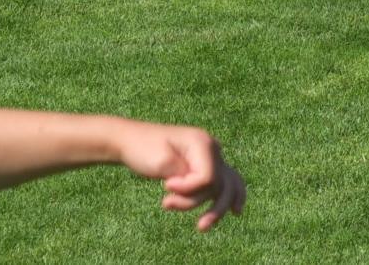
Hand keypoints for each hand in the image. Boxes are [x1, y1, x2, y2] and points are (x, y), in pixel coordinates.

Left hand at [115, 121, 245, 231]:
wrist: (132, 141)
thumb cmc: (143, 149)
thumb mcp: (160, 162)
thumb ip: (184, 175)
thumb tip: (203, 184)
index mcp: (202, 142)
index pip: (208, 176)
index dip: (189, 189)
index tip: (166, 186)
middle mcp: (212, 148)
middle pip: (220, 183)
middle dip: (205, 204)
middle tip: (192, 221)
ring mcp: (211, 156)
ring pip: (224, 186)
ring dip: (213, 207)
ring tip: (201, 226)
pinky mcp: (205, 165)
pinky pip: (224, 181)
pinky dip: (230, 195)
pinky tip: (237, 210)